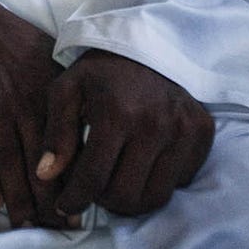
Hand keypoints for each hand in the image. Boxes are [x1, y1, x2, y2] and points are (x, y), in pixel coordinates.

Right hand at [0, 0, 72, 228]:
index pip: (67, 145)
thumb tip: (97, 122)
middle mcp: (23, 100)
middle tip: (59, 229)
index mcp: (49, 90)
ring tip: (27, 225)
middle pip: (40, 161)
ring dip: (19, 198)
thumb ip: (70, 90)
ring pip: (9, 161)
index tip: (83, 207)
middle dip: (50, 199)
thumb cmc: (13, 36)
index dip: (75, 180)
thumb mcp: (51, 54)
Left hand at [37, 49, 214, 217]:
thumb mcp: (67, 90)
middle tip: (92, 188)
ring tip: (115, 182)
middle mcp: (155, 124)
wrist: (147, 43)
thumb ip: (56, 134)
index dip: (75, 199)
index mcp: (116, 112)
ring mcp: (183, 130)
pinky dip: (159, 180)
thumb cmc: (101, 71)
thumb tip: (45, 175)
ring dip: (132, 198)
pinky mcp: (202, 132)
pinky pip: (180, 180)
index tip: (64, 205)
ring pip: (156, 196)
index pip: (94, 178)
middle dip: (103, 200)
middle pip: (126, 195)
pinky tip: (143, 163)